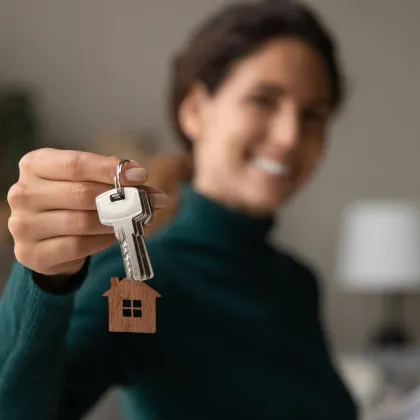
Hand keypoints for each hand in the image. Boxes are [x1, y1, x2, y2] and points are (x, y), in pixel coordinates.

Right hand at [7, 148, 166, 276]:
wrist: (46, 240)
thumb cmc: (69, 201)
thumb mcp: (85, 181)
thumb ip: (109, 177)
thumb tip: (140, 175)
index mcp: (35, 165)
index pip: (75, 164)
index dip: (110, 170)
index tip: (141, 175)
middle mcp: (23, 193)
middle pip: (81, 194)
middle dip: (122, 198)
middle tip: (151, 201)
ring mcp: (23, 225)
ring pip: (81, 222)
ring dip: (117, 221)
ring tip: (138, 219)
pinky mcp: (32, 253)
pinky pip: (77, 246)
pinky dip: (103, 240)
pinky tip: (116, 235)